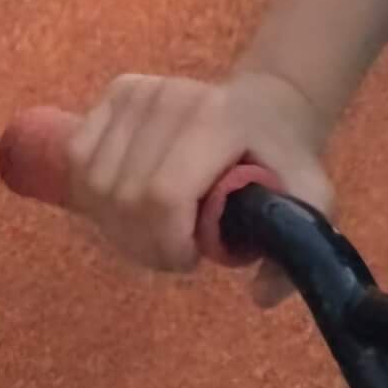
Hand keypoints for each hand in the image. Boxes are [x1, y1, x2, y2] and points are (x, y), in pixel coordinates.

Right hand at [65, 68, 334, 306]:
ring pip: (95, 182)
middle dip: (143, 243)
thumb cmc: (283, 160)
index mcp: (220, 121)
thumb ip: (294, 248)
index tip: (189, 260)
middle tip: (172, 253)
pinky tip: (128, 204)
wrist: (266, 108)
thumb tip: (260, 297)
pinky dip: (95, 196)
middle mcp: (175, 98)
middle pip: (125, 196)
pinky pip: (79, 159)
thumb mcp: (308, 201)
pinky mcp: (118, 91)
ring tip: (153, 231)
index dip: (165, 242)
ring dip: (117, 225)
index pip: (164, 195)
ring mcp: (143, 91)